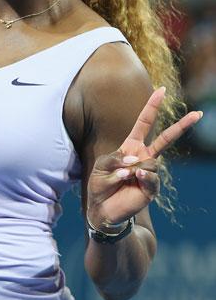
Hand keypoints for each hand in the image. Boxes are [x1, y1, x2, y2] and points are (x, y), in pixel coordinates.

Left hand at [87, 87, 201, 228]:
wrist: (102, 209)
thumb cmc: (100, 184)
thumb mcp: (101, 166)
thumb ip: (115, 158)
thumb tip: (136, 159)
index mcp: (131, 146)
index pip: (144, 123)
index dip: (152, 107)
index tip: (162, 90)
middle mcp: (143, 157)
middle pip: (166, 139)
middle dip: (182, 126)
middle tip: (198, 113)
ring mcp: (149, 172)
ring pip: (151, 162)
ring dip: (131, 168)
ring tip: (120, 177)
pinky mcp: (151, 189)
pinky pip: (151, 177)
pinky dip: (141, 177)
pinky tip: (133, 179)